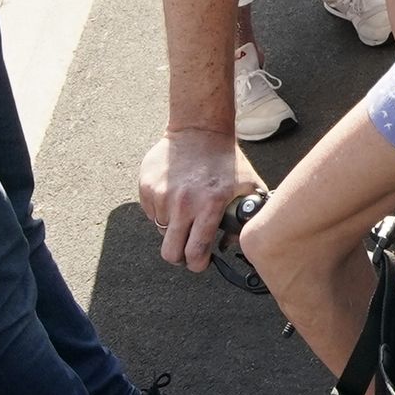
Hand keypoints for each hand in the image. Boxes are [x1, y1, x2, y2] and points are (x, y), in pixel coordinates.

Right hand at [136, 129, 263, 271]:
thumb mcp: (247, 186)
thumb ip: (245, 217)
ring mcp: (161, 195)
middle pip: (170, 253)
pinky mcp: (147, 187)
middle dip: (180, 257)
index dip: (198, 264)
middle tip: (187, 248)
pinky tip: (175, 195)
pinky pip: (151, 212)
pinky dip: (162, 210)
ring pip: (161, 231)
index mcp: (208, 206)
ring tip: (186, 210)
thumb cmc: (226, 160)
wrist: (199, 130)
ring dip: (173, 227)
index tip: (200, 262)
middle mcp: (182, 203)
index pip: (195, 252)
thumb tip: (233, 243)